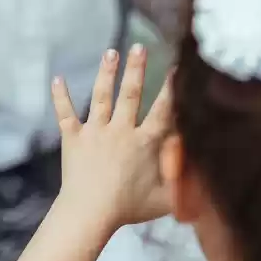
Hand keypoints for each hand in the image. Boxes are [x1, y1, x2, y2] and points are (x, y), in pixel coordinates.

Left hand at [51, 45, 173, 229]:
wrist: (90, 213)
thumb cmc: (129, 209)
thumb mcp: (165, 199)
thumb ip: (184, 183)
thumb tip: (204, 172)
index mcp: (145, 142)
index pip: (163, 110)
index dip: (172, 88)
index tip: (177, 68)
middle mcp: (121, 131)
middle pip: (131, 93)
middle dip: (136, 68)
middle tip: (139, 47)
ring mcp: (95, 132)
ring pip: (101, 96)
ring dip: (106, 73)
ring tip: (110, 52)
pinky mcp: (73, 139)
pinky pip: (65, 114)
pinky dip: (60, 96)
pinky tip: (56, 78)